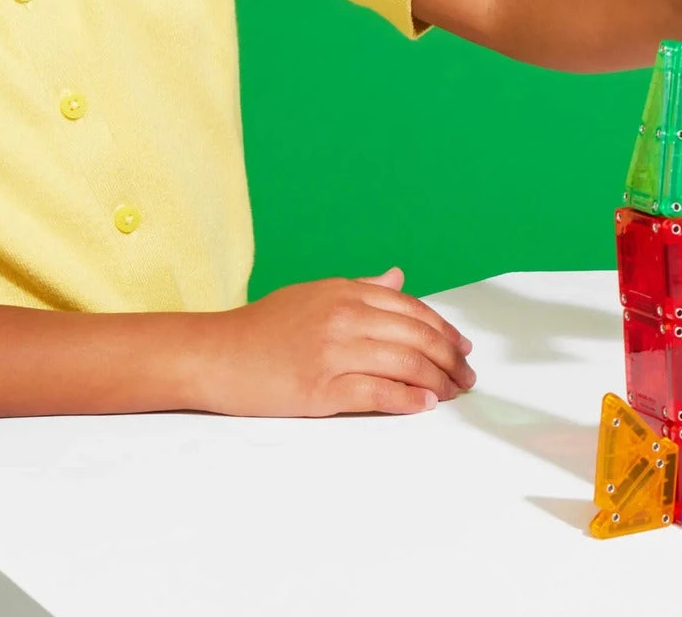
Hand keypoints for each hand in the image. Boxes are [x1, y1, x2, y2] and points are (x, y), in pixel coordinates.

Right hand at [200, 266, 475, 416]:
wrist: (215, 354)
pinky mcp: (320, 387)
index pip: (410, 307)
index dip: (443, 329)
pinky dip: (406, 399)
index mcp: (343, 290)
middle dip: (449, 358)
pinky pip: (376, 392)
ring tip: (451, 394)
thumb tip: (398, 277)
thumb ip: (360, 288)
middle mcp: (342, 315)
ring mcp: (332, 351)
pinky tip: (423, 404)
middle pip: (414, 334)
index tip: (462, 347)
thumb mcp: (314, 295)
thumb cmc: (263, 328)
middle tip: (466, 376)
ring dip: (436, 380)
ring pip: (403, 362)